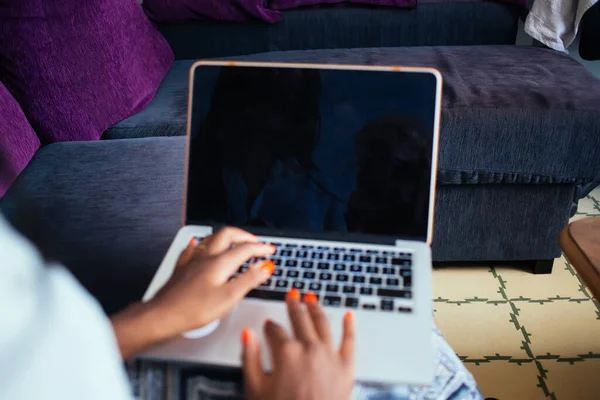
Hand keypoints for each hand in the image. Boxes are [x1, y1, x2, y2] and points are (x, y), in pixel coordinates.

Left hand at [111, 227, 275, 358]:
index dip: (261, 248)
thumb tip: (265, 267)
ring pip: (210, 238)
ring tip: (234, 239)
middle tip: (254, 241)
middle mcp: (205, 257)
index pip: (245, 249)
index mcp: (219, 263)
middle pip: (227, 235)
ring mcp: (192, 261)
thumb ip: (248, 280)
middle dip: (244, 235)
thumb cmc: (193, 310)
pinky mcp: (182, 268)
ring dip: (226, 236)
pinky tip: (198, 244)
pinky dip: (201, 243)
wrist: (163, 315)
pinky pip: (192, 248)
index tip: (270, 250)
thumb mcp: (228, 298)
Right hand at [241, 289, 354, 399]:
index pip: (274, 330)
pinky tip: (348, 316)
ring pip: (323, 323)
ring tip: (312, 297)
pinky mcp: (346, 366)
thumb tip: (247, 336)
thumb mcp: (254, 390)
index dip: (269, 326)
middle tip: (292, 295)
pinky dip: (349, 326)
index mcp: (285, 352)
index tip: (267, 325)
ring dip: (316, 307)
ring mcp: (330, 355)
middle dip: (294, 304)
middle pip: (300, 318)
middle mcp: (309, 348)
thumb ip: (250, 358)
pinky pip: (349, 340)